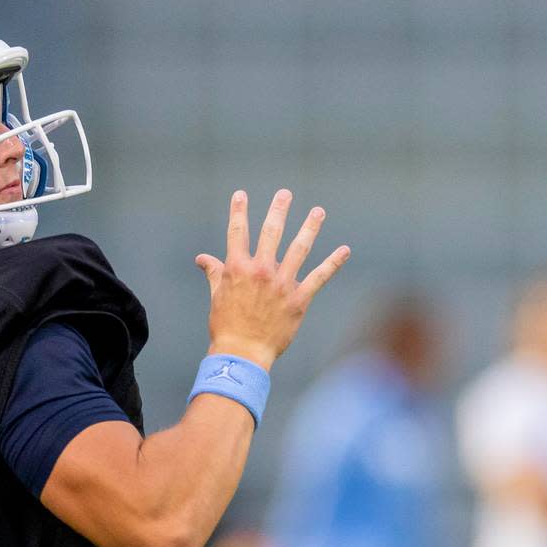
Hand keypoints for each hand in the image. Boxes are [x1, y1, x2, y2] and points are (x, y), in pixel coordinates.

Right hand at [196, 189, 349, 369]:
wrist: (242, 352)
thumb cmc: (225, 326)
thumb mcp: (217, 295)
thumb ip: (214, 273)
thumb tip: (202, 258)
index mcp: (238, 268)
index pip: (238, 233)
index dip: (239, 211)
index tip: (240, 195)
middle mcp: (261, 270)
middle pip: (272, 232)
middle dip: (278, 210)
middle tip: (285, 194)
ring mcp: (282, 283)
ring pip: (299, 248)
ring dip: (310, 227)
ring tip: (318, 212)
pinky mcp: (299, 299)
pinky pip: (319, 277)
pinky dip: (333, 263)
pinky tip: (344, 250)